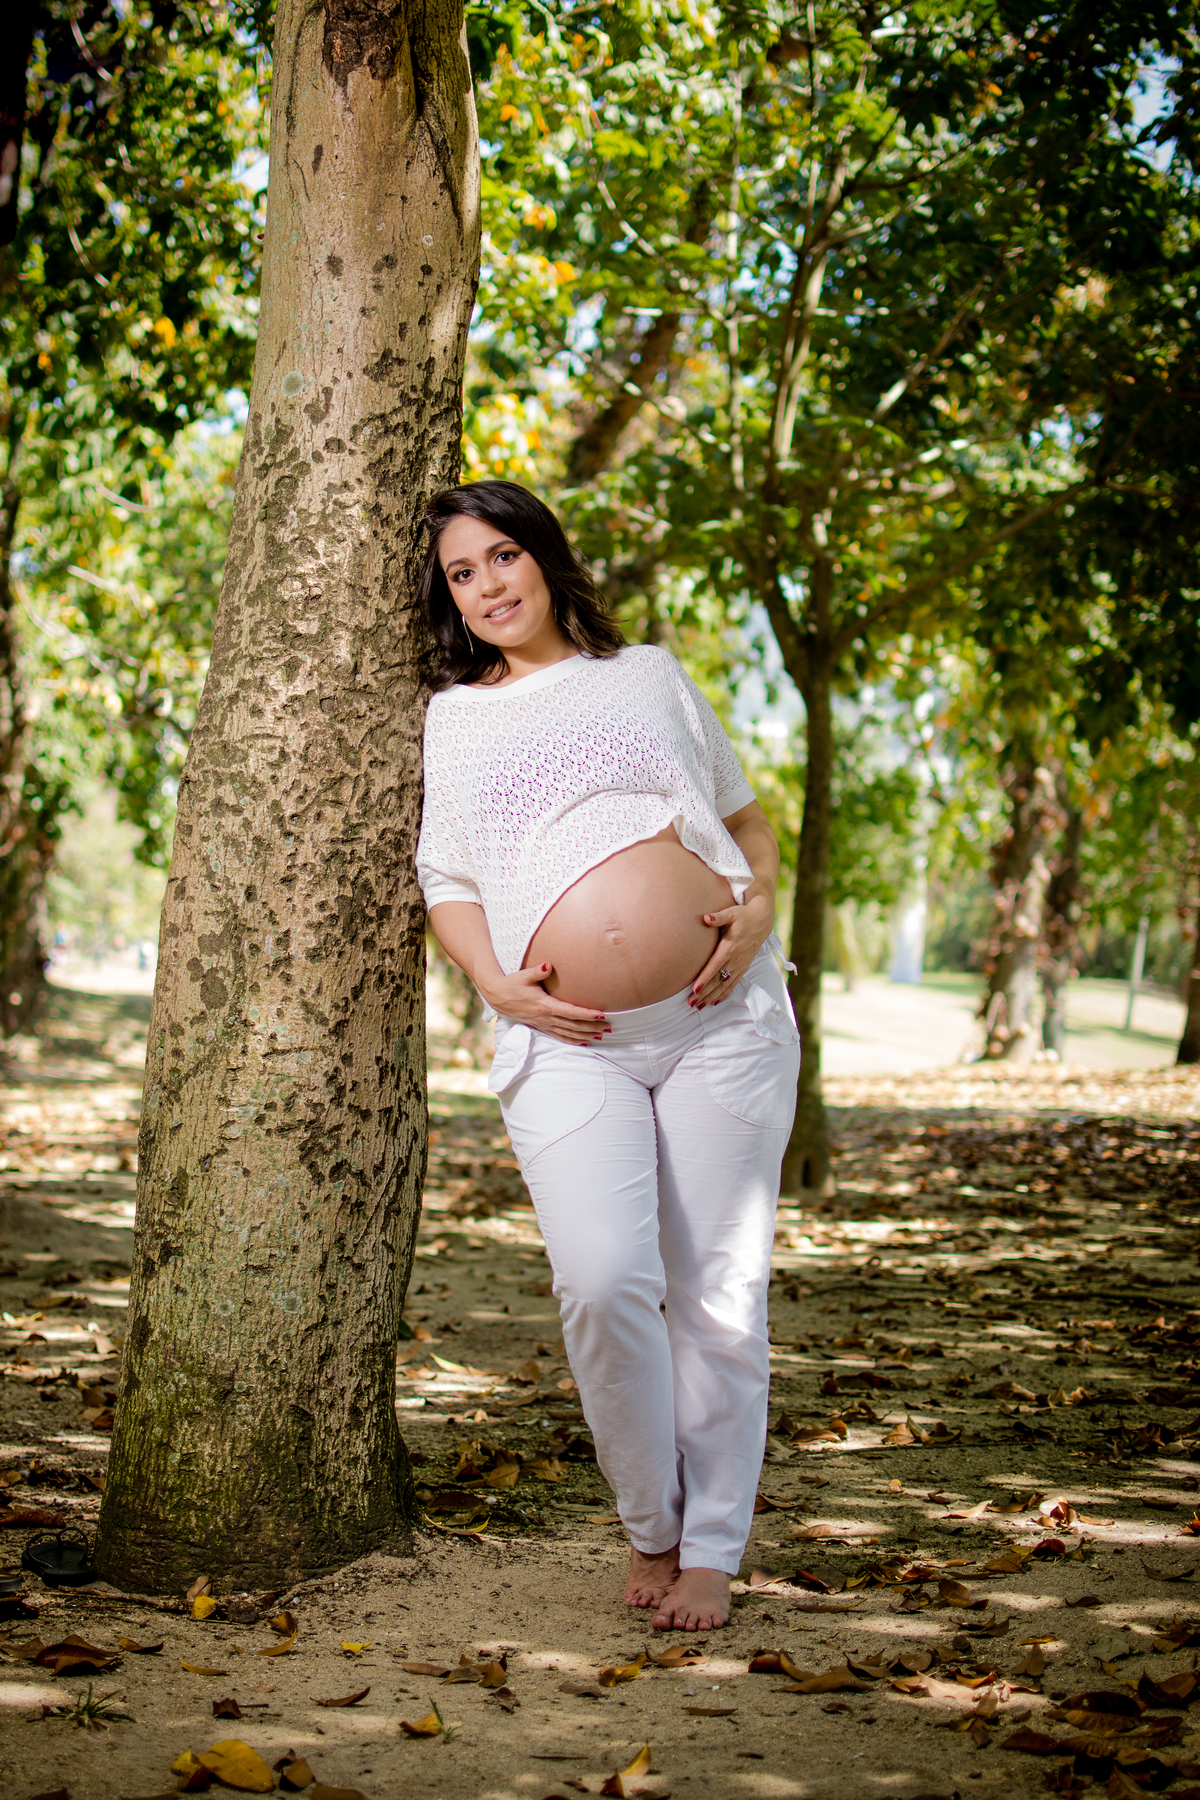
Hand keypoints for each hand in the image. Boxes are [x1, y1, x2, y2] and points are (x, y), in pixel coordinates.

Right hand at [483, 964, 610, 1044]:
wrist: (497, 996)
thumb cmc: (512, 984)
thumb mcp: (524, 975)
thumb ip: (538, 971)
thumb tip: (549, 965)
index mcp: (544, 1005)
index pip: (570, 1012)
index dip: (586, 1014)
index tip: (601, 1014)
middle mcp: (545, 1017)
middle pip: (573, 1025)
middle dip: (592, 1027)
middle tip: (609, 1027)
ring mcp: (543, 1024)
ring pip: (568, 1033)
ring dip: (586, 1035)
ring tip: (602, 1036)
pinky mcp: (541, 1027)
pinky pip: (559, 1036)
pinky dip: (573, 1041)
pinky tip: (584, 1042)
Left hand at [689, 894, 773, 1006]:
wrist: (761, 921)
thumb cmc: (743, 916)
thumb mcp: (731, 913)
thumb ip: (718, 917)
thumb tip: (706, 918)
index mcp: (729, 947)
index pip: (714, 966)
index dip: (704, 978)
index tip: (695, 989)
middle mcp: (735, 960)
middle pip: (717, 980)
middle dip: (704, 993)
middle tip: (691, 1003)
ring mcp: (740, 965)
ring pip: (724, 985)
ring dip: (712, 996)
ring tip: (699, 1006)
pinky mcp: (743, 968)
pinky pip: (733, 984)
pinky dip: (724, 994)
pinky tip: (715, 1002)